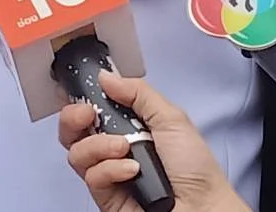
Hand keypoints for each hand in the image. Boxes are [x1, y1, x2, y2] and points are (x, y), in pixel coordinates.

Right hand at [59, 72, 249, 211]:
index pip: (91, 108)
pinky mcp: (106, 196)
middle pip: (72, 130)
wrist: (203, 208)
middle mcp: (113, 148)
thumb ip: (138, 93)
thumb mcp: (171, 118)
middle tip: (89, 114)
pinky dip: (110, 170)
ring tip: (124, 148)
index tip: (85, 95)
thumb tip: (105, 77)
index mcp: (128, 126)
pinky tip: (131, 171)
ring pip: (76, 153)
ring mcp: (108, 172)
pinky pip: (91, 177)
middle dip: (73, 117)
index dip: (81, 99)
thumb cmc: (196, 169)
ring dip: (97, 146)